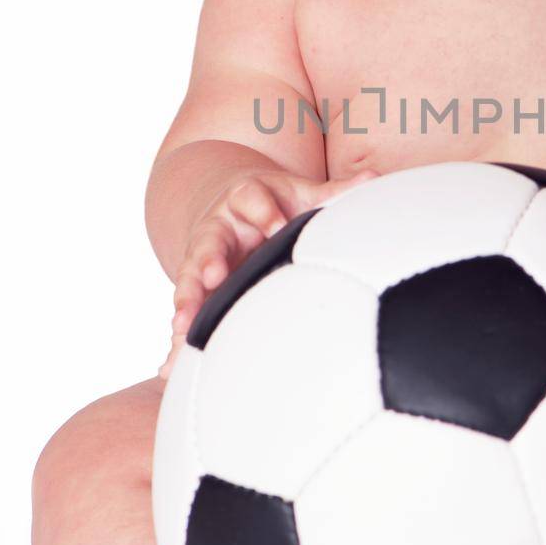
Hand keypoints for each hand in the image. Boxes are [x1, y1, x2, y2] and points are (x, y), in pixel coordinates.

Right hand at [156, 168, 378, 378]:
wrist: (232, 204)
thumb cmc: (276, 204)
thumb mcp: (301, 192)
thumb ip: (334, 190)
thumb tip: (374, 176)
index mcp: (247, 200)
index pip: (251, 199)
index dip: (262, 211)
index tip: (275, 225)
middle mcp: (219, 228)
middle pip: (209, 241)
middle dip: (208, 258)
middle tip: (210, 275)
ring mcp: (203, 258)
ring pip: (188, 279)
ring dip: (185, 302)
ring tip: (181, 327)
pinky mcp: (197, 288)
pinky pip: (186, 313)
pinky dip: (178, 339)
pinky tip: (171, 368)